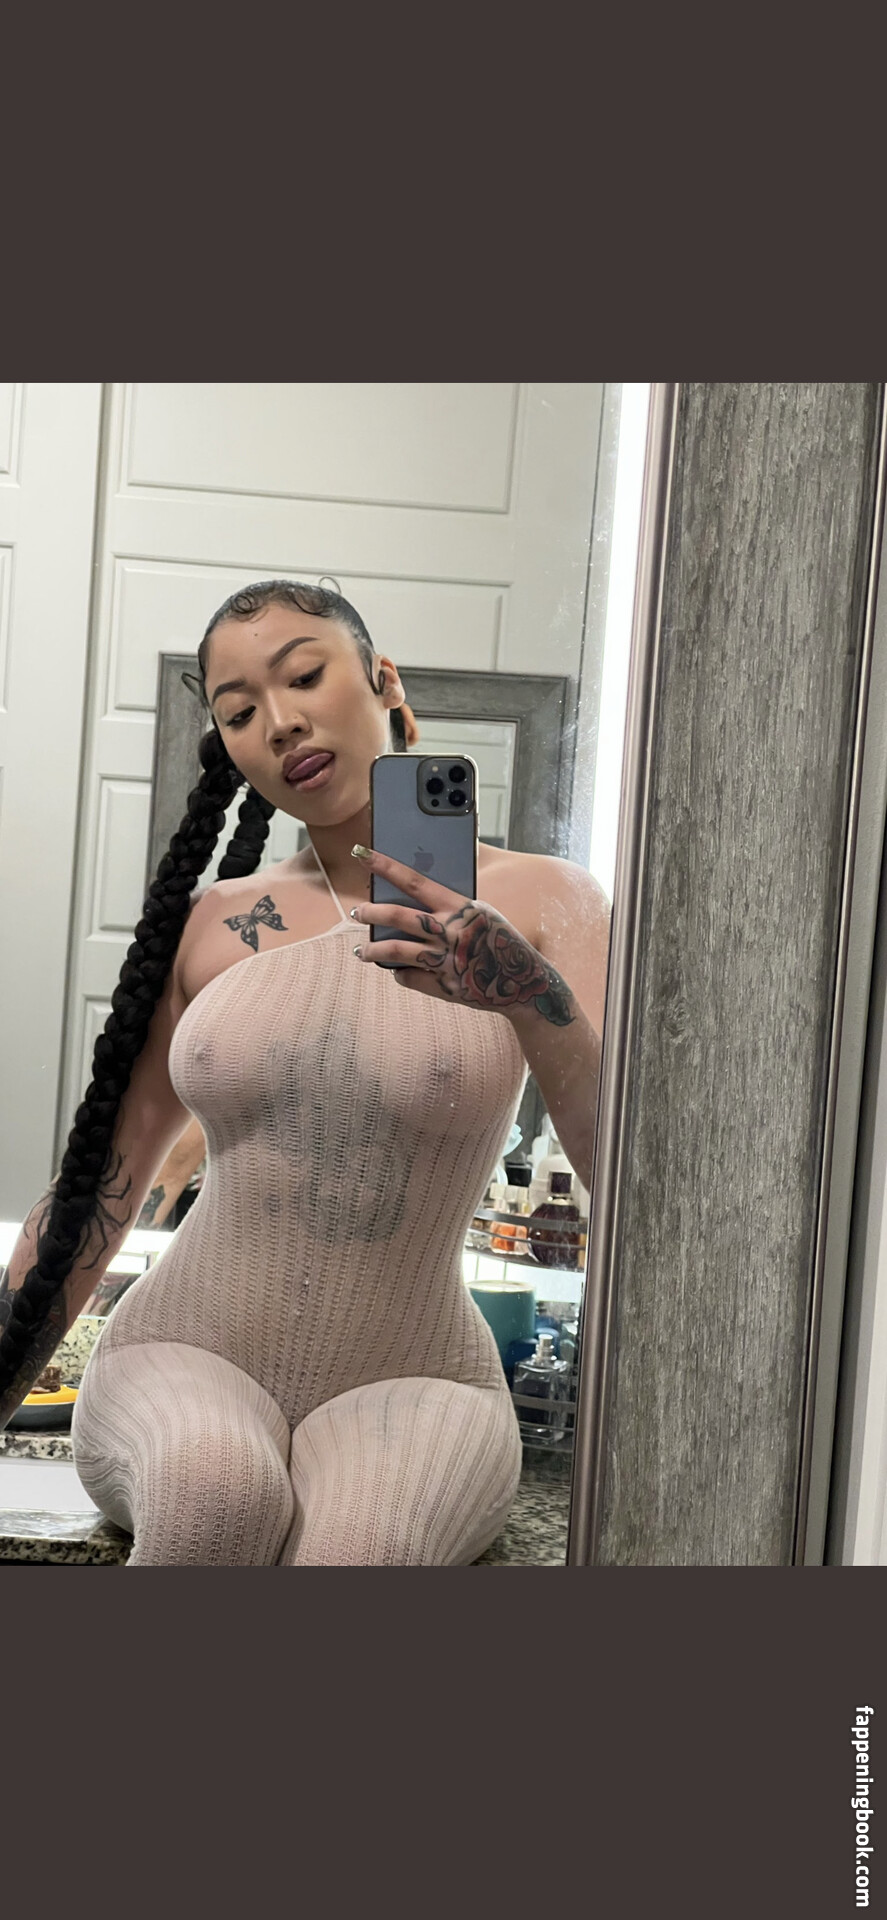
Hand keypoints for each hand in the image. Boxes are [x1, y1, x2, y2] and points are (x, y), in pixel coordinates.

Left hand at [350, 846, 573, 1023]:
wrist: (525, 982)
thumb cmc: (501, 942)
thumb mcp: (482, 914)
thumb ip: (451, 908)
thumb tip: (413, 902)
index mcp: (461, 906)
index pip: (415, 880)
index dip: (385, 866)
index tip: (362, 853)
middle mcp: (452, 930)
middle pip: (399, 916)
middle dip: (372, 912)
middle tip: (357, 912)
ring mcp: (447, 959)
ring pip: (397, 950)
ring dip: (373, 950)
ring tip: (361, 951)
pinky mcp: (445, 985)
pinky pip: (410, 978)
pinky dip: (400, 974)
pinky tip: (397, 971)